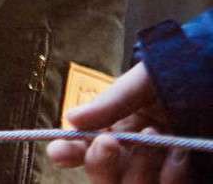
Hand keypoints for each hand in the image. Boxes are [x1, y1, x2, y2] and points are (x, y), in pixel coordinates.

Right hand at [48, 62, 188, 182]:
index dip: (68, 154)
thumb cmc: (183, 75)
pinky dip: (172, 179)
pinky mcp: (185, 181)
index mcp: (118, 129)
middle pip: (103, 178)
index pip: (82, 149)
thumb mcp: (143, 83)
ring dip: (139, 170)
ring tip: (159, 140)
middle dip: (100, 164)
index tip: (61, 153)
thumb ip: (110, 103)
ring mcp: (161, 172)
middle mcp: (136, 155)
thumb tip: (70, 118)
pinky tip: (180, 158)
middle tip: (110, 142)